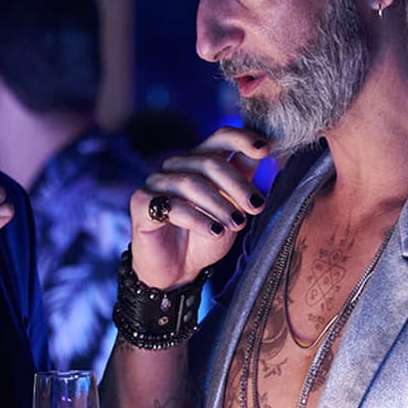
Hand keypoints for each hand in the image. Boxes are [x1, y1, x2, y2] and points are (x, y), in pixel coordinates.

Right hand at [128, 126, 268, 289]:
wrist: (177, 271)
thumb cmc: (204, 237)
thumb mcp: (232, 207)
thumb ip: (242, 178)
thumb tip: (263, 149)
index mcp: (199, 161)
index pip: (220, 136)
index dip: (242, 138)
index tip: (265, 150)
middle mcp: (176, 167)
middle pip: (209, 162)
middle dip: (237, 185)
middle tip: (256, 207)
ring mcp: (156, 183)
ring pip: (191, 183)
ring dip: (219, 205)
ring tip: (237, 224)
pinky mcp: (141, 204)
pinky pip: (172, 206)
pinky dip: (198, 220)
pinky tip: (214, 232)